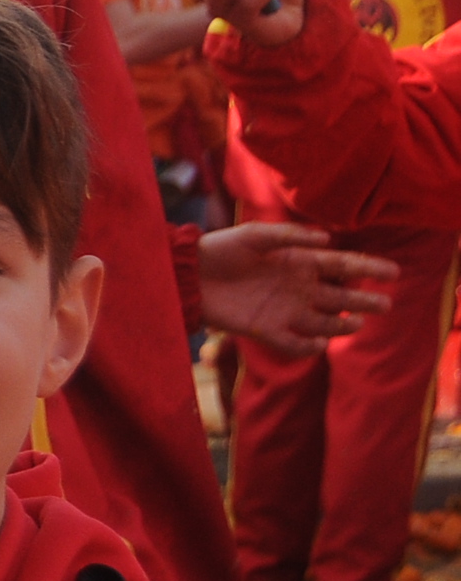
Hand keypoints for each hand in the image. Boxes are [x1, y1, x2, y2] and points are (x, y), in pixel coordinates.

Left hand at [197, 223, 398, 353]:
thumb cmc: (221, 249)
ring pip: (325, 322)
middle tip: (387, 304)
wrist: (188, 274)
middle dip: (366, 301)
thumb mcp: (256, 235)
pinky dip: (310, 346)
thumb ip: (291, 236)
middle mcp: (298, 288)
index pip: (342, 266)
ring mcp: (284, 311)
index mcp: (299, 263)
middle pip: (341, 297)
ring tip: (357, 323)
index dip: (368, 268)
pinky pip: (296, 344)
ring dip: (343, 325)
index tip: (393, 271)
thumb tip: (328, 240)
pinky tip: (321, 341)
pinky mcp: (266, 330)